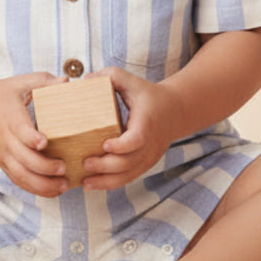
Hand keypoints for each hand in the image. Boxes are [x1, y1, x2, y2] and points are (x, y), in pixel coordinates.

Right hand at [0, 73, 70, 197]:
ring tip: (64, 185)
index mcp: (10, 118)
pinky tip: (53, 190)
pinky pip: (18, 180)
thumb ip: (44, 81)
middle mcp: (5, 139)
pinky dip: (35, 188)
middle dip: (44, 167)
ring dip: (42, 184)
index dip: (31, 138)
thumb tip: (67, 80)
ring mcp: (2, 154)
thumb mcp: (20, 83)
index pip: (20, 131)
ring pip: (20, 175)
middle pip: (22, 159)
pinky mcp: (2, 163)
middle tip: (64, 168)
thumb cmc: (1, 94)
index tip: (45, 142)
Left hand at [79, 67, 180, 190]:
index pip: (137, 139)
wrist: (175, 111)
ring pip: (129, 175)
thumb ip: (111, 76)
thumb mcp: (132, 80)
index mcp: (146, 122)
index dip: (122, 145)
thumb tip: (86, 80)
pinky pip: (129, 177)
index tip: (105, 145)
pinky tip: (93, 184)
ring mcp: (149, 156)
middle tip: (85, 163)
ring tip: (85, 182)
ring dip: (106, 181)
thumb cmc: (148, 94)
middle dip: (106, 166)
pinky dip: (112, 184)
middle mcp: (150, 143)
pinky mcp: (145, 164)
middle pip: (129, 162)